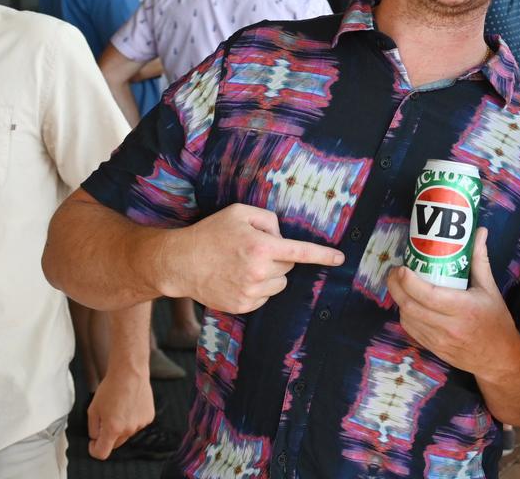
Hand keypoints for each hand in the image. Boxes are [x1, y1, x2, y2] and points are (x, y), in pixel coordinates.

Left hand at [87, 364, 153, 459]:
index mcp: (113, 429)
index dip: (94, 450)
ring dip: (121, 427)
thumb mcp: (93, 409)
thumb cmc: (111, 388)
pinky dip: (132, 420)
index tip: (93, 443)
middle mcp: (128, 429)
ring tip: (119, 408)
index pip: (102, 453)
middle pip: (115, 444)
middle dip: (108, 436)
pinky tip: (129, 406)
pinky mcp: (149, 417)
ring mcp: (141, 424)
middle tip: (105, 420)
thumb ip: (93, 428)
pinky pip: (137, 424)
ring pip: (127, 433)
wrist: (130, 373)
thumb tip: (97, 436)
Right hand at [163, 204, 343, 313]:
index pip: (301, 252)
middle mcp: (259, 272)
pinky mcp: (242, 306)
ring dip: (269, 274)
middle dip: (278, 257)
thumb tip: (283, 236)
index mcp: (262, 247)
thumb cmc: (210, 233)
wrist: (179, 263)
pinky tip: (237, 278)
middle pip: (289, 266)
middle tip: (253, 250)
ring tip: (243, 265)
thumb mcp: (239, 213)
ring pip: (279, 283)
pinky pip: (265, 296)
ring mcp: (251, 292)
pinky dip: (257, 288)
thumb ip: (268, 219)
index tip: (341, 258)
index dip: (324, 256)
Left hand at [386, 228, 519, 379]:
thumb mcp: (490, 289)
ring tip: (401, 285)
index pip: (428, 295)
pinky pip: (411, 330)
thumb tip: (480, 232)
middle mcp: (449, 326)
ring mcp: (439, 340)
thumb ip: (480, 260)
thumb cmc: (496, 321)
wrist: (499, 358)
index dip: (409, 282)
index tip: (402, 268)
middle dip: (396, 287)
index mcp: (463, 308)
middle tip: (395, 272)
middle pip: (411, 306)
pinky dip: (406, 315)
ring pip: (408, 318)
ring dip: (400, 300)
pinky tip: (410, 304)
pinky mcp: (433, 348)